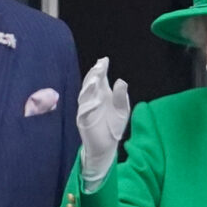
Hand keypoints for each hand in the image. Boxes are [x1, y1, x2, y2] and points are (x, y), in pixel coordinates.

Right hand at [76, 57, 129, 188]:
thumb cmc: (114, 126)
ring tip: (95, 80)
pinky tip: (96, 101)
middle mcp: (92, 99)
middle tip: (99, 66)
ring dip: (88, 87)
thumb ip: (121, 96)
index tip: (104, 60)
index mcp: (101, 94)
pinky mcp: (83, 121)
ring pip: (84, 96)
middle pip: (90, 84)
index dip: (101, 69)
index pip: (99, 79)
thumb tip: (121, 80)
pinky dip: (89, 106)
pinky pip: (84, 112)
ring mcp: (86, 109)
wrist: (107, 146)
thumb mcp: (123, 110)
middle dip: (94, 75)